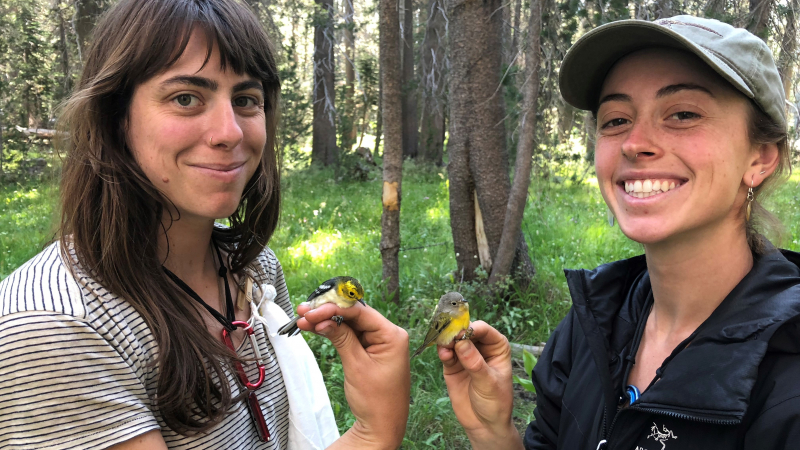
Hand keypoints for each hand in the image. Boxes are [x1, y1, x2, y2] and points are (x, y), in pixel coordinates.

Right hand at [296, 302, 409, 449]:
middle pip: (355, 315)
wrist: (381, 427)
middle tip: (304, 311)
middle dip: (328, 312)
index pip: (361, 312)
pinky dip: (333, 332)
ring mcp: (379, 342)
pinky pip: (350, 335)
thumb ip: (341, 338)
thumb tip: (322, 319)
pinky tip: (315, 327)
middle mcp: (388, 334)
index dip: (335, 308)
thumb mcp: (356, 366)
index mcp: (392, 335)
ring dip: (327, 320)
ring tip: (303, 318)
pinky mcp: (369, 350)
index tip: (313, 310)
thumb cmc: (375, 400)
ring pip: (350, 324)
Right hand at [438, 321, 523, 449]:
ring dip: (447, 341)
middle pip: (466, 332)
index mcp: (497, 347)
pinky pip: (446, 353)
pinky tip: (443, 354)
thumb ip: (475, 363)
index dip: (471, 328)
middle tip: (448, 336)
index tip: (460, 333)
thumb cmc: (495, 403)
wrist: (484, 425)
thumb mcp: (488, 383)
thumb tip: (461, 342)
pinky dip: (443, 351)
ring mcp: (466, 356)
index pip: (484, 330)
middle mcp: (481, 347)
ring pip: (454, 340)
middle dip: (456, 332)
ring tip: (444, 347)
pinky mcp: (453, 365)